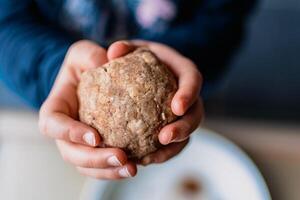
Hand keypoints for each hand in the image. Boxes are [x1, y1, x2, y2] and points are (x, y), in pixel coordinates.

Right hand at [39, 40, 136, 179]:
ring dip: (109, 171)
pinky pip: (103, 166)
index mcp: (56, 110)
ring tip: (133, 168)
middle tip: (121, 157)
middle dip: (95, 160)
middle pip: (71, 154)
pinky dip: (117, 169)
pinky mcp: (96, 150)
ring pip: (87, 167)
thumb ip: (89, 55)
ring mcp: (79, 144)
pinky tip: (138, 164)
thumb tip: (106, 61)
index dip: (70, 133)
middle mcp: (64, 132)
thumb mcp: (83, 53)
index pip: (53, 125)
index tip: (95, 136)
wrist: (92, 80)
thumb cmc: (85, 66)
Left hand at [106, 40, 203, 164]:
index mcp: (180, 70)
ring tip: (150, 158)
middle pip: (196, 112)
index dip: (189, 93)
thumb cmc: (134, 58)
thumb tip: (113, 52)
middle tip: (164, 137)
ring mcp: (182, 113)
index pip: (193, 79)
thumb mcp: (129, 49)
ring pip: (187, 134)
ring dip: (172, 148)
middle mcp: (185, 94)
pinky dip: (161, 154)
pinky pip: (173, 145)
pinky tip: (142, 160)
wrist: (137, 70)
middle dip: (184, 127)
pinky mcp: (172, 126)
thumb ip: (123, 49)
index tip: (176, 107)